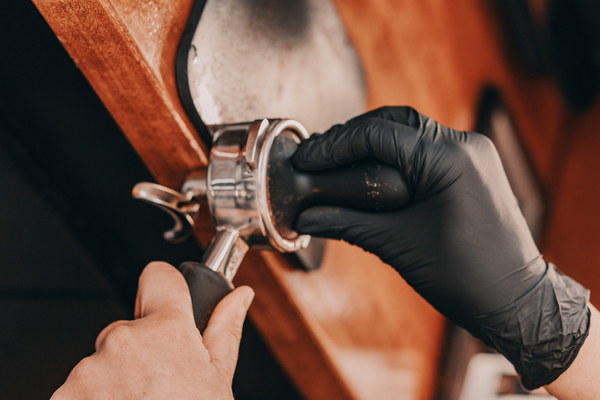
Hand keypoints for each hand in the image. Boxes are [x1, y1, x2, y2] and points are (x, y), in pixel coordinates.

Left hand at [51, 262, 253, 399]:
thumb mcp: (218, 379)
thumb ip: (225, 329)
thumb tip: (240, 297)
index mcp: (167, 330)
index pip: (159, 277)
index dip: (166, 286)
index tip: (166, 297)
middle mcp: (123, 341)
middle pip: (128, 327)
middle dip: (140, 348)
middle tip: (159, 382)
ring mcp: (90, 370)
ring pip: (102, 359)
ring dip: (115, 376)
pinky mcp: (65, 394)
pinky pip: (80, 384)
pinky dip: (94, 397)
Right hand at [293, 106, 589, 389]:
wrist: (515, 300)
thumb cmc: (464, 277)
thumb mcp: (398, 245)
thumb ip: (348, 223)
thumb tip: (306, 217)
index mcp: (450, 159)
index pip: (379, 134)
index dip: (335, 145)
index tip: (305, 159)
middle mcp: (465, 145)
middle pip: (394, 123)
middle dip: (351, 137)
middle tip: (316, 155)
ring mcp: (473, 154)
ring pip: (410, 132)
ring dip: (372, 143)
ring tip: (336, 161)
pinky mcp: (472, 167)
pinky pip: (425, 149)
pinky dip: (394, 156)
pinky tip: (369, 170)